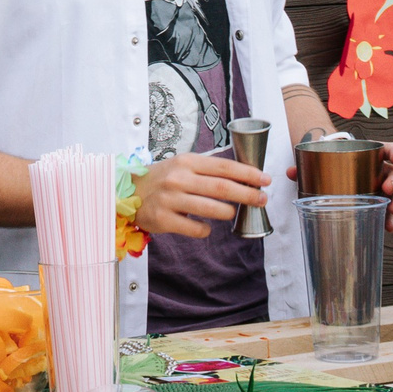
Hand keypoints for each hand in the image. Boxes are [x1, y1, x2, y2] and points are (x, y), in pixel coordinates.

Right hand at [132, 151, 268, 239]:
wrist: (128, 191)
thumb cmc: (162, 178)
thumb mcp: (182, 165)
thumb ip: (207, 170)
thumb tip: (243, 177)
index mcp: (186, 162)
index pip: (224, 167)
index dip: (247, 173)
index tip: (264, 179)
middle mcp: (179, 179)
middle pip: (222, 188)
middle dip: (247, 194)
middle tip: (262, 199)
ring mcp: (170, 199)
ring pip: (211, 209)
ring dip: (229, 212)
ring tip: (234, 212)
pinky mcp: (163, 220)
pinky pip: (195, 228)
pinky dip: (205, 229)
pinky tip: (206, 226)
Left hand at [284, 140, 392, 233]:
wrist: (329, 171)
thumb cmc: (329, 163)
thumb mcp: (319, 161)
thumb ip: (305, 166)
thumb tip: (291, 172)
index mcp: (369, 153)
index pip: (388, 148)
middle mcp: (380, 169)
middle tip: (387, 189)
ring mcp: (381, 186)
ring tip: (392, 212)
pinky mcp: (379, 202)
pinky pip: (389, 209)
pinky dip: (390, 218)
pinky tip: (388, 227)